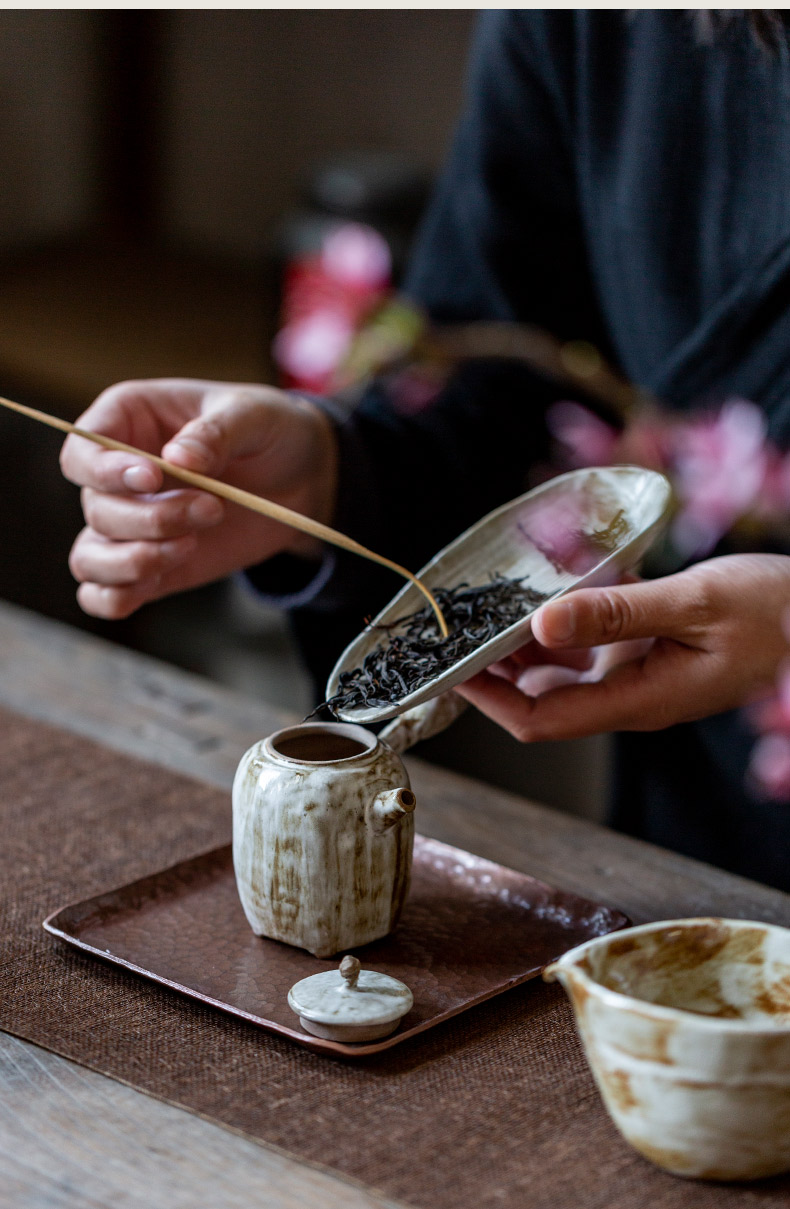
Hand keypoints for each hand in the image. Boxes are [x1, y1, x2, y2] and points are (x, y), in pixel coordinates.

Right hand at [60, 378, 336, 617]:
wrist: (301, 479)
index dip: (105, 470)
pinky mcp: (150, 564)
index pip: (82, 451)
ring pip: (90, 557)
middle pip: (96, 507)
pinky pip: (102, 594)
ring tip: (190, 547)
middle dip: (152, 517)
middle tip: (213, 508)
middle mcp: (116, 476)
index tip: (152, 478)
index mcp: (127, 420)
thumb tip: (178, 459)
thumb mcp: (252, 415)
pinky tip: (151, 586)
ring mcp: (130, 523)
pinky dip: (116, 598)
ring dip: (134, 561)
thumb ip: (214, 433)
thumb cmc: (269, 430)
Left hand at [456, 554, 789, 740]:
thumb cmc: (775, 613)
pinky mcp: (650, 655)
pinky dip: (564, 621)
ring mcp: (640, 678)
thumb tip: (542, 624)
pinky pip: (591, 647)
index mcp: (639, 701)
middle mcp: (631, 699)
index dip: (487, 699)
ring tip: (493, 602)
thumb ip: (616, 614)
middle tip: (462, 624)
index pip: (539, 721)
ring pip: (562, 672)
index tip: (449, 667)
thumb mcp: (693, 604)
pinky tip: (553, 586)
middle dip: (496, 669)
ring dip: (525, 642)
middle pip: (541, 700)